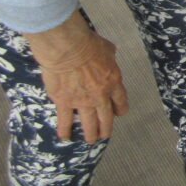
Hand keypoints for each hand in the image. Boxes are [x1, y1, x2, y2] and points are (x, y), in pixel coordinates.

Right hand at [25, 12, 128, 142]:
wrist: (68, 49)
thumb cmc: (89, 44)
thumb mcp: (108, 49)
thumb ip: (109, 57)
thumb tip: (108, 54)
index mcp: (113, 82)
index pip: (120, 101)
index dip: (120, 109)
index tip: (118, 114)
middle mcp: (100, 96)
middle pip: (106, 117)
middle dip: (106, 128)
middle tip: (105, 135)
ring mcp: (82, 101)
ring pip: (89, 123)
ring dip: (90, 134)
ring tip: (90, 140)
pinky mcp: (64, 102)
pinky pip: (65, 121)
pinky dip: (65, 130)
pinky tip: (65, 137)